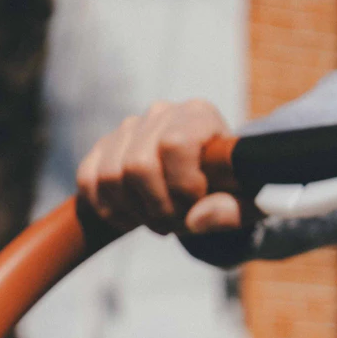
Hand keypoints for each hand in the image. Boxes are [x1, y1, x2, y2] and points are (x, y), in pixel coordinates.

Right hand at [75, 99, 242, 233]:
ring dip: (131, 211)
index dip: (182, 185)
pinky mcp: (103, 149)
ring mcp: (128, 129)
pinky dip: (106, 208)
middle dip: (155, 207)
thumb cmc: (230, 190)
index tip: (196, 205)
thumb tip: (196, 219)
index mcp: (199, 115)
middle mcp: (161, 114)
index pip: (174, 144)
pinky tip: (131, 217)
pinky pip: (88, 180)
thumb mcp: (248, 203)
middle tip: (174, 224)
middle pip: (137, 165)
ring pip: (108, 176)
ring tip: (156, 222)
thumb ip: (233, 210)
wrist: (206, 184)